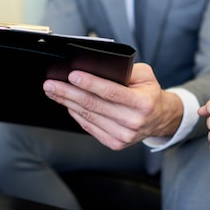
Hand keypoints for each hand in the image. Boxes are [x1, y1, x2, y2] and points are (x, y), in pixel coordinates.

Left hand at [43, 63, 182, 149]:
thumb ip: (126, 70)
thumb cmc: (149, 94)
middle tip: (51, 84)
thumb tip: (99, 67)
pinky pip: (89, 127)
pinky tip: (67, 104)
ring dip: (67, 103)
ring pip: (88, 116)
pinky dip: (75, 114)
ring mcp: (124, 136)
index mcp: (143, 103)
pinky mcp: (115, 143)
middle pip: (94, 105)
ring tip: (53, 92)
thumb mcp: (145, 75)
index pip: (111, 92)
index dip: (90, 83)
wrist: (159, 118)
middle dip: (68, 92)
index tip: (72, 75)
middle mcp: (133, 122)